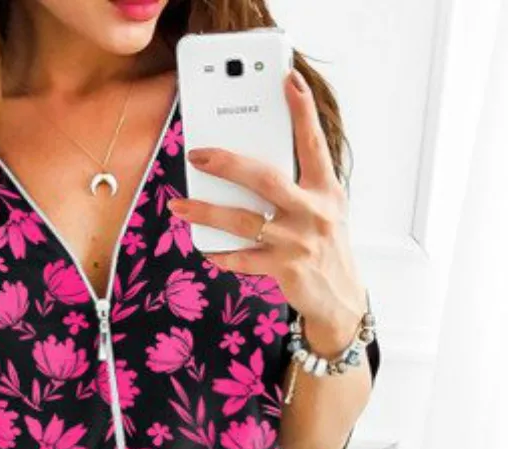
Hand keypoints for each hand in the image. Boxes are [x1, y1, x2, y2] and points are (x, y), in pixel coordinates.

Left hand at [167, 68, 367, 356]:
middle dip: (228, 163)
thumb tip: (245, 168)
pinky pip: (242, 258)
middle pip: (266, 178)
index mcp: (326, 190)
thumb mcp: (323, 210)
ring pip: (243, 220)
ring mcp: (298, 242)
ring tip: (179, 205)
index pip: (313, 144)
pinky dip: (220, 254)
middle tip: (197, 154)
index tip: (287, 79)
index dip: (302, 111)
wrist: (340, 298)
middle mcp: (314, 212)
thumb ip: (296, 187)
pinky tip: (205, 248)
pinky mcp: (285, 269)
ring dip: (205, 211)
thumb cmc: (324, 245)